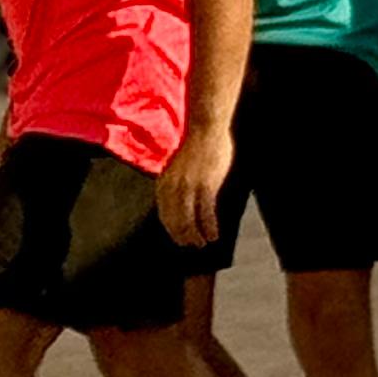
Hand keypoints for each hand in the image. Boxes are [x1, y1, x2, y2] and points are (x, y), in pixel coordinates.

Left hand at [157, 118, 235, 248]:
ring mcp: (188, 187)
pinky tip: (214, 235)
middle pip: (174, 221)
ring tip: (203, 244)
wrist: (206, 130)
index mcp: (164, 183)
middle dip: (183, 236)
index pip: (163, 213)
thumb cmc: (196, 148)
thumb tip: (177, 202)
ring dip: (196, 236)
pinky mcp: (205, 186)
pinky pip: (205, 213)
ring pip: (189, 220)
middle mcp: (172, 188)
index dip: (171, 229)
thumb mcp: (177, 168)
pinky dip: (209, 227)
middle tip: (192, 246)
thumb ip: (175, 184)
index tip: (178, 239)